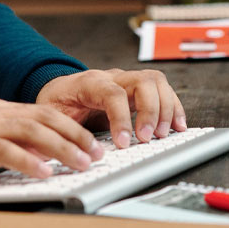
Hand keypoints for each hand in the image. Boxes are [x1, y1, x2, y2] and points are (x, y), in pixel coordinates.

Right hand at [0, 100, 104, 191]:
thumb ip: (5, 142)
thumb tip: (38, 157)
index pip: (43, 112)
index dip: (71, 126)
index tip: (92, 143)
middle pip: (44, 117)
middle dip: (75, 134)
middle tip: (98, 153)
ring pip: (31, 130)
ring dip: (61, 148)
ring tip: (82, 163)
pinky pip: (4, 150)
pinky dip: (28, 161)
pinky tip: (45, 173)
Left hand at [35, 68, 186, 148]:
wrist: (59, 90)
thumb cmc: (57, 102)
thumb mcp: (50, 115)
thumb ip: (63, 129)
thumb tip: (77, 150)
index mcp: (89, 82)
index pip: (113, 93)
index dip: (121, 118)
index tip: (124, 142)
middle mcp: (113, 77)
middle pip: (142, 81)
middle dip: (150, 111)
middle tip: (146, 138)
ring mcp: (128, 81)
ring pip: (156, 82)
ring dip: (165, 109)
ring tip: (162, 134)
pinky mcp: (139, 90)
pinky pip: (163, 91)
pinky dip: (174, 108)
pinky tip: (177, 126)